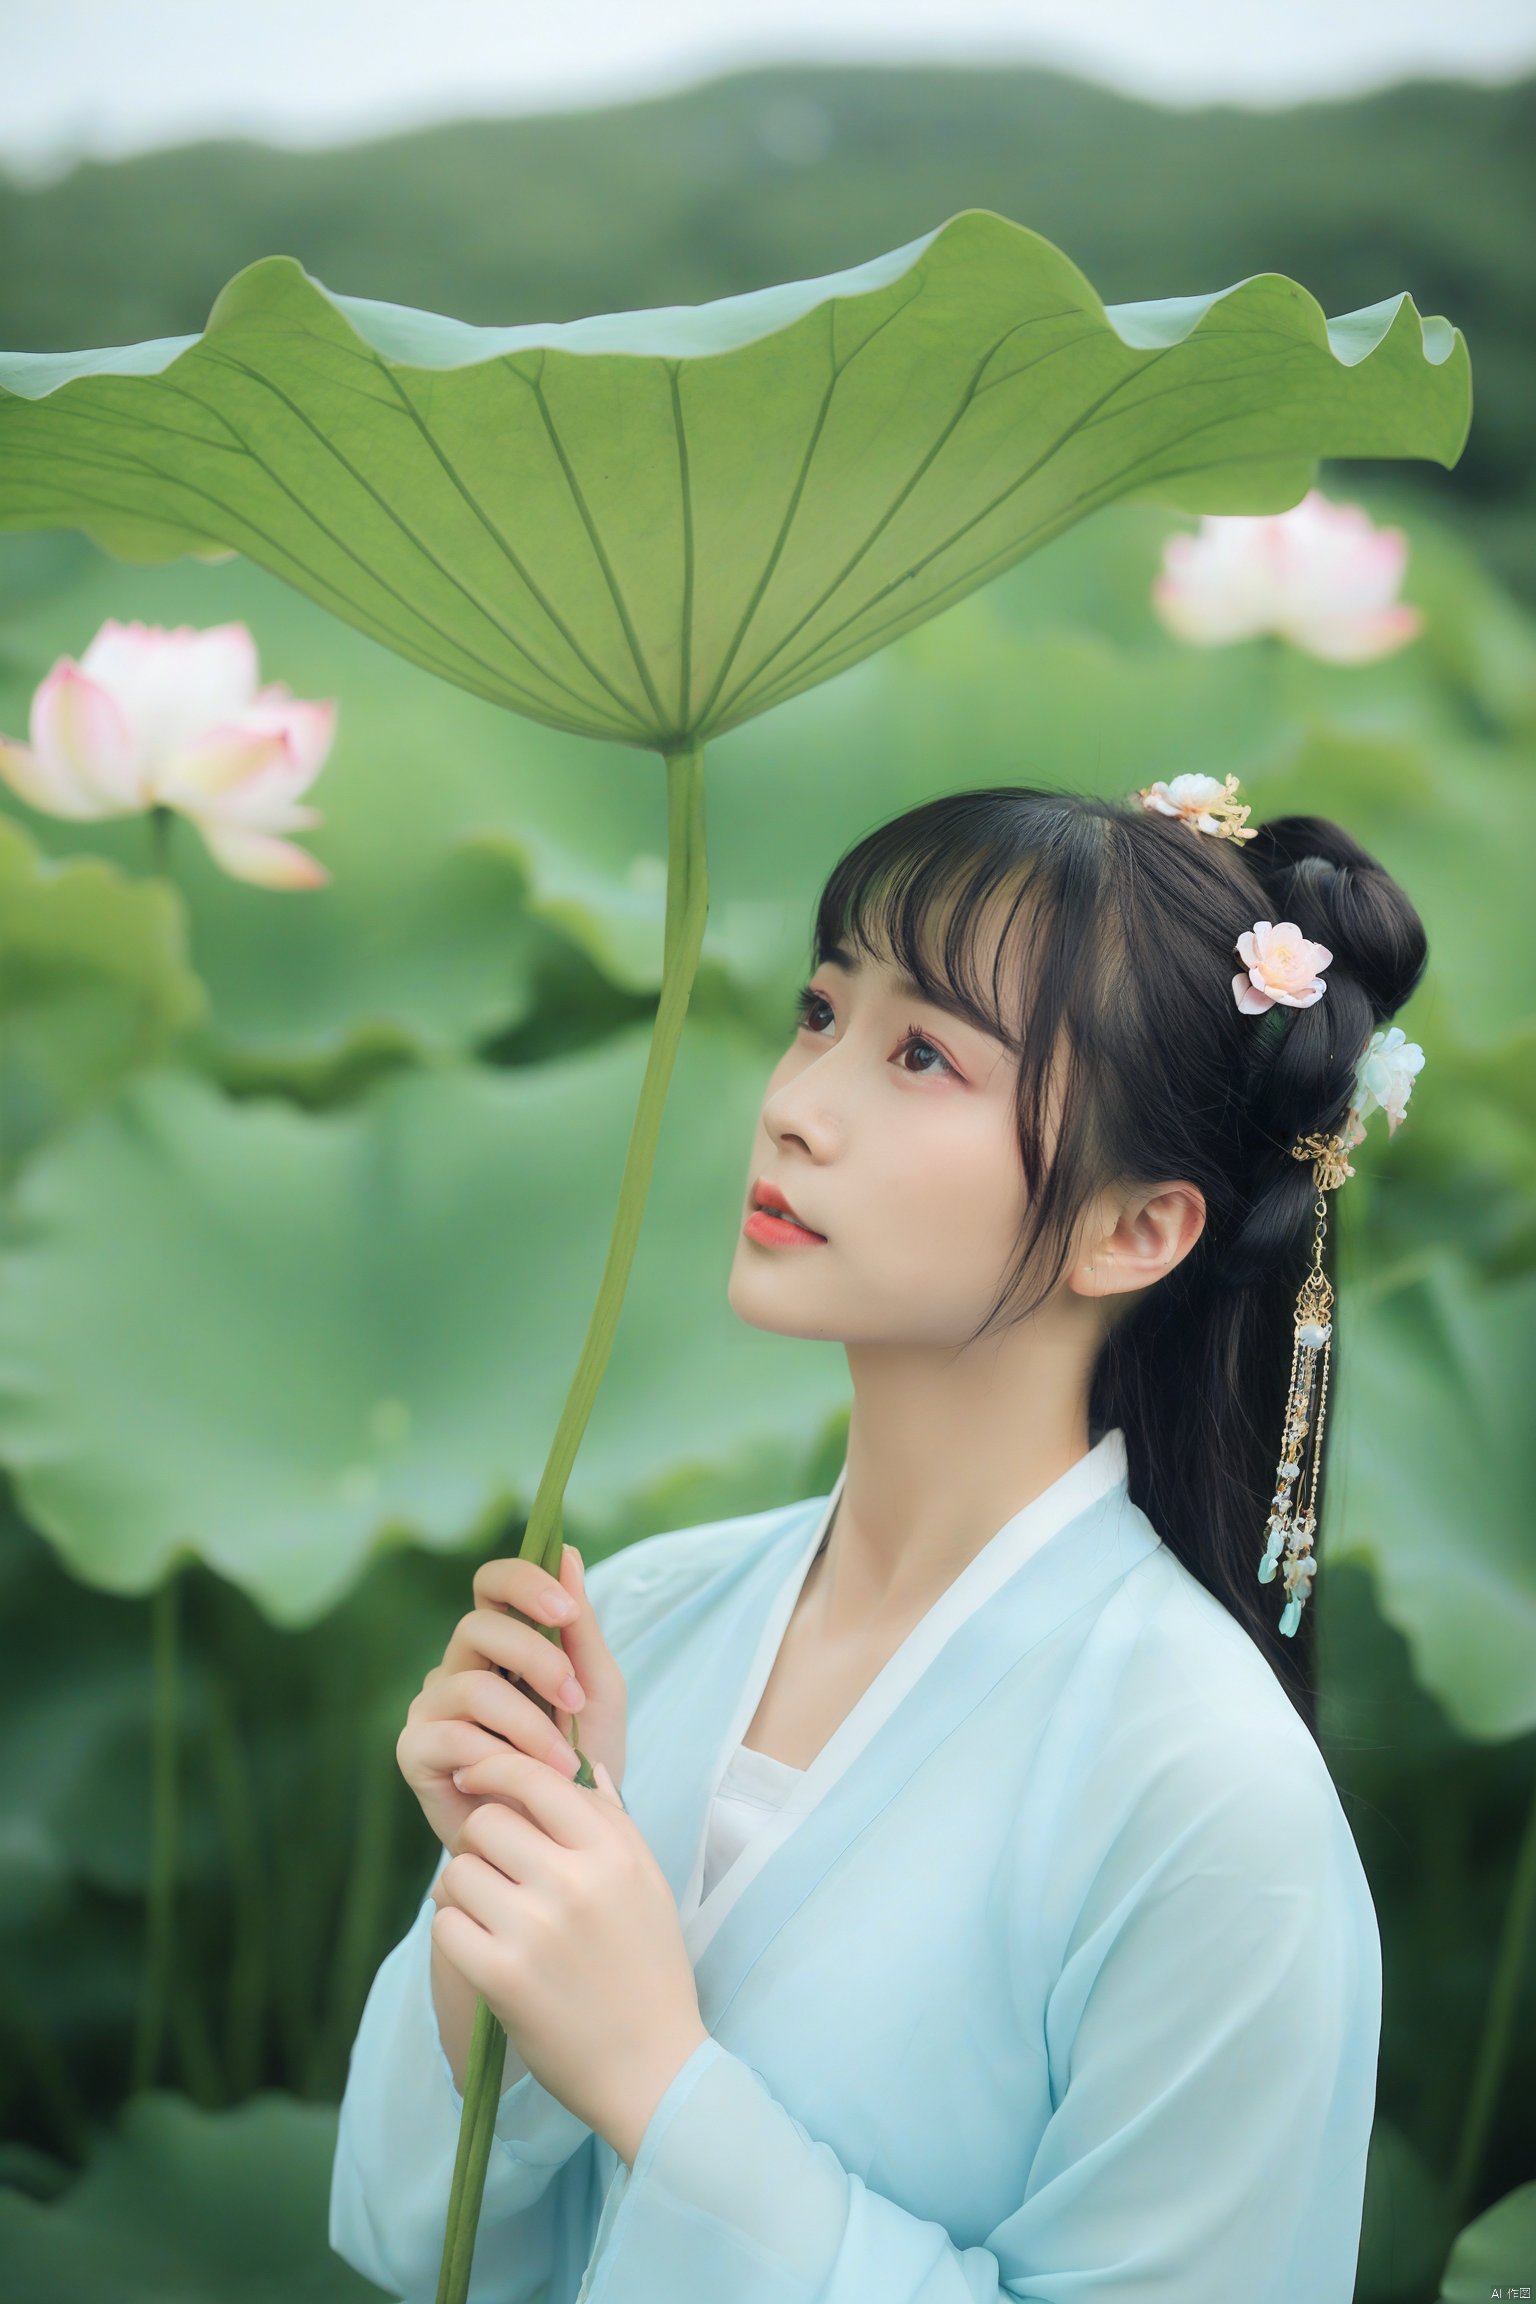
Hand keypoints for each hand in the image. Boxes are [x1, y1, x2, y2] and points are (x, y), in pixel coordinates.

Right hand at [398, 1542, 627, 1855]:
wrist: (564, 1843)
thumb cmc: (581, 1764)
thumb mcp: (596, 1692)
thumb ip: (580, 1628)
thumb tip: (566, 1551)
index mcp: (500, 1643)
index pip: (492, 1584)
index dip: (524, 1583)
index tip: (566, 1610)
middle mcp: (458, 1666)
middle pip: (476, 1626)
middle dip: (535, 1657)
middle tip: (575, 1697)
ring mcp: (432, 1708)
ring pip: (471, 1686)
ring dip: (529, 1724)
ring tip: (564, 1762)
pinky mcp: (416, 1752)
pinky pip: (450, 1736)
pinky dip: (496, 1757)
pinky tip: (522, 1781)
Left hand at [431, 1748, 708, 2166]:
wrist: (653, 2069)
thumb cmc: (651, 1970)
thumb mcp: (649, 1884)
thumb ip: (616, 1822)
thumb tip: (588, 1767)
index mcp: (613, 1852)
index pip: (535, 1779)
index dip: (495, 1770)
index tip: (476, 1778)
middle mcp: (574, 1882)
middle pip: (486, 1822)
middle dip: (482, 1842)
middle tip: (496, 1871)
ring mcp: (534, 1930)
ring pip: (458, 1872)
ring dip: (465, 1891)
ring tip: (492, 1916)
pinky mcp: (502, 1978)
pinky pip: (444, 1925)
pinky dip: (455, 1933)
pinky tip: (482, 1948)